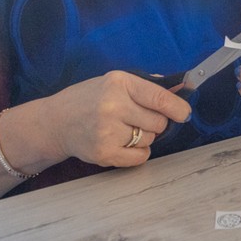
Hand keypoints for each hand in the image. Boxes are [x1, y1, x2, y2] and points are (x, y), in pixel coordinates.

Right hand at [41, 71, 190, 168]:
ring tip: (123, 128)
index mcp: (119, 83)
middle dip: (156, 122)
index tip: (185, 113)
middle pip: (159, 122)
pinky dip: (138, 153)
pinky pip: (140, 157)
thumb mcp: (116, 83)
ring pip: (150, 139)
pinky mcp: (104, 153)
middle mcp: (113, 106)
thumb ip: (148, 87)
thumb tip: (181, 90)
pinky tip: (123, 142)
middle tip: (138, 119)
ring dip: (144, 136)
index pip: (159, 98)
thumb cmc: (90, 99)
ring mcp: (107, 131)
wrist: (56, 121)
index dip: (178, 108)